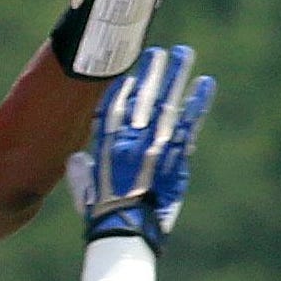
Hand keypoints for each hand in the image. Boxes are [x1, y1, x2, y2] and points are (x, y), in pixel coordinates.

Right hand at [67, 45, 213, 250]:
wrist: (124, 228)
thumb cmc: (103, 214)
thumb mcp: (84, 189)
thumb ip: (81, 171)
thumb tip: (76, 160)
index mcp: (106, 142)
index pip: (114, 105)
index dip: (123, 86)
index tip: (130, 73)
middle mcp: (129, 137)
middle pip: (142, 95)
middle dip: (152, 71)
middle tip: (159, 52)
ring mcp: (154, 144)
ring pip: (166, 101)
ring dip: (176, 75)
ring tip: (184, 53)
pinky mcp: (175, 155)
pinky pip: (188, 123)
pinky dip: (197, 103)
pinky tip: (204, 84)